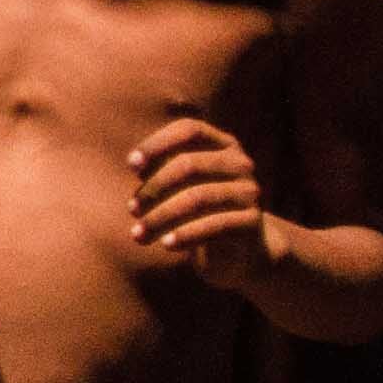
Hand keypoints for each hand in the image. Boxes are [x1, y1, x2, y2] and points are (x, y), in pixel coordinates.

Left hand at [130, 117, 292, 294]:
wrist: (237, 252)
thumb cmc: (197, 210)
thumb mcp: (178, 186)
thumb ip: (160, 170)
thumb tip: (137, 163)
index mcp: (221, 144)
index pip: (188, 130)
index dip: (158, 144)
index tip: (131, 164)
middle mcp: (239, 163)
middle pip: (189, 164)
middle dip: (154, 187)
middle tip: (132, 209)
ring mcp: (248, 191)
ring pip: (198, 197)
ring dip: (162, 216)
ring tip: (139, 234)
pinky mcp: (252, 221)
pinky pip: (215, 225)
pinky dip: (186, 235)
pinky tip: (165, 244)